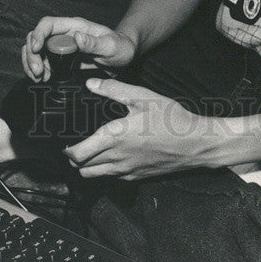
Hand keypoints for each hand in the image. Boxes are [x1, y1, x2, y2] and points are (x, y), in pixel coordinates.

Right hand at [22, 16, 136, 80]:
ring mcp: (62, 45)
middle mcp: (65, 33)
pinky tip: (43, 78)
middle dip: (32, 54)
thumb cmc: (120, 47)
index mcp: (75, 26)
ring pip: (37, 49)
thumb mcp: (111, 46)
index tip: (37, 50)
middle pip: (37, 37)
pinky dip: (38, 69)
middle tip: (38, 72)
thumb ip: (94, 43)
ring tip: (39, 78)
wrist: (124, 58)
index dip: (38, 34)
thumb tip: (77, 38)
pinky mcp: (62, 58)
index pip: (48, 24)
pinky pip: (44, 60)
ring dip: (32, 63)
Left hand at [64, 77, 208, 179]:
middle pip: (81, 168)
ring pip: (93, 176)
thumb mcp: (144, 96)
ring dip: (86, 166)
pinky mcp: (135, 177)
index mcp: (114, 137)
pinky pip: (111, 178)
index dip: (65, 148)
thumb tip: (91, 84)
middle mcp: (116, 158)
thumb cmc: (172, 119)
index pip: (77, 154)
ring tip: (90, 150)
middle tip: (75, 142)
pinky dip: (104, 170)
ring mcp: (126, 171)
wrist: (196, 143)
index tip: (64, 138)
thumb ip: (114, 90)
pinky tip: (112, 155)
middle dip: (73, 157)